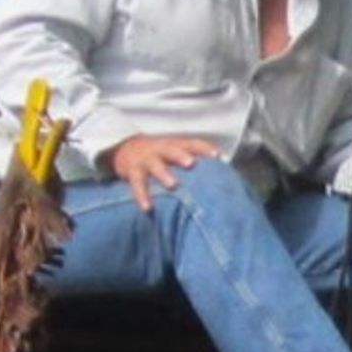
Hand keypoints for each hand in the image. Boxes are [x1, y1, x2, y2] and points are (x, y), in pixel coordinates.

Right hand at [105, 132, 223, 207]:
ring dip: (164, 174)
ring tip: (172, 185)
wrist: (126, 149)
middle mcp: (160, 150)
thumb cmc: (161, 155)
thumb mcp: (176, 152)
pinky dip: (142, 196)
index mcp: (174, 145)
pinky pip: (137, 184)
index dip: (204, 148)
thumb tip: (225, 169)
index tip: (217, 156)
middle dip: (181, 156)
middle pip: (172, 150)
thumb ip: (196, 158)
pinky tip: (147, 208)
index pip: (191, 143)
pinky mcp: (133, 172)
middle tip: (191, 163)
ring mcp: (146, 160)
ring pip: (155, 166)